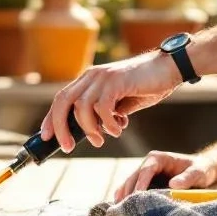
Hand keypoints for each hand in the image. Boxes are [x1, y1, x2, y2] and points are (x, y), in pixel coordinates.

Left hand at [39, 52, 180, 150]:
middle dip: (61, 127)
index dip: (51, 118)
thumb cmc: (147, 85)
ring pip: (82, 108)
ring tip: (102, 140)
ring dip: (90, 129)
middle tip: (68, 147)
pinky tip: (118, 128)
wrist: (170, 68)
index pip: (62, 99)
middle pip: (64, 102)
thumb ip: (107, 113)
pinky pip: (102, 107)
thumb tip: (96, 132)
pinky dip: (108, 123)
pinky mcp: (116, 81)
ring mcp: (103, 77)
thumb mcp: (121, 102)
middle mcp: (92, 76)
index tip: (47, 137)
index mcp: (90, 80)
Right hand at [114, 150, 216, 201]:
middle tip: (123, 208)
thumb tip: (173, 185)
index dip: (139, 184)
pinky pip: (132, 189)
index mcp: (158, 158)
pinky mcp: (145, 182)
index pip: (145, 171)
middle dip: (128, 192)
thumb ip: (187, 178)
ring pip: (129, 184)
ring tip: (119, 211)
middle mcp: (148, 164)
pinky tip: (121, 208)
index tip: (136, 196)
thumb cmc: (201, 169)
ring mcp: (145, 173)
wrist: (203, 169)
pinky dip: (126, 198)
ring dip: (124, 196)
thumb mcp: (198, 173)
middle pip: (133, 178)